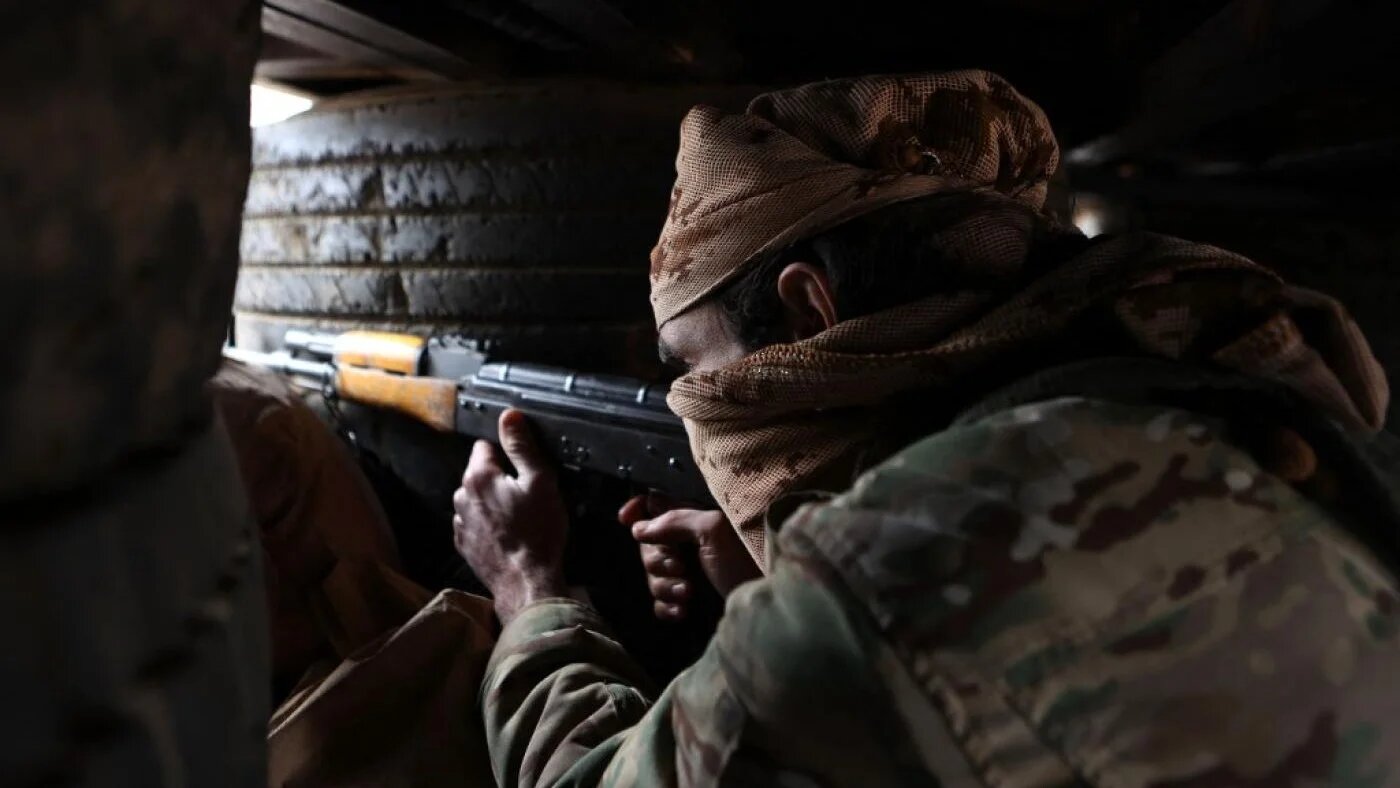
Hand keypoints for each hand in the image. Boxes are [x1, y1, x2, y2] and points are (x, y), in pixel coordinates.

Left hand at [452, 409, 568, 623]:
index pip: (486, 446)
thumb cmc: (538, 533)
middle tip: (527, 496)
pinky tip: (510, 535)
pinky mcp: (464, 544)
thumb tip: (509, 417)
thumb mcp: (540, 482)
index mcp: (479, 476)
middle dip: (501, 479)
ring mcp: (460, 522)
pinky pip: (476, 523)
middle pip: (480, 473)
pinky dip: (489, 524)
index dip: (508, 455)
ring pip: (477, 499)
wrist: (527, 582)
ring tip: (520, 519)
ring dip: (494, 502)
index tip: (525, 470)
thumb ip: (522, 446)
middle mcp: (461, 496)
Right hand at [619, 494, 761, 620]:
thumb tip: (639, 527)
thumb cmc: (748, 560)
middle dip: (658, 560)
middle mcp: (689, 545)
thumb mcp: (715, 530)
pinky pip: (660, 603)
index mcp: (695, 521)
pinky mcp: (688, 602)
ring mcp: (688, 574)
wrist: (769, 609)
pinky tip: (683, 611)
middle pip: (647, 546)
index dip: (638, 510)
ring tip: (690, 593)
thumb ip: (676, 520)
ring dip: (666, 586)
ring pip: (653, 577)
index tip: (626, 520)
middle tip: (681, 568)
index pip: (655, 506)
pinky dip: (667, 607)